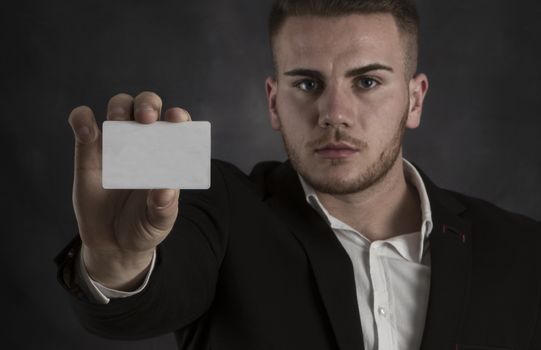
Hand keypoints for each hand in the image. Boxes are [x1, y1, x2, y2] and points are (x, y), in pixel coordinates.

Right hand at [68, 91, 190, 289]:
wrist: (114, 244)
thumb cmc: (144, 227)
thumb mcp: (159, 222)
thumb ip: (164, 208)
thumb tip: (166, 190)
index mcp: (167, 155)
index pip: (175, 126)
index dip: (178, 117)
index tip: (176, 119)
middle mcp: (143, 143)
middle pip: (146, 107)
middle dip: (147, 104)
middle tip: (146, 118)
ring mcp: (115, 145)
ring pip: (118, 108)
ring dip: (119, 107)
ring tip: (118, 121)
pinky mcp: (88, 153)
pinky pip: (83, 125)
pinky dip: (82, 119)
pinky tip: (87, 130)